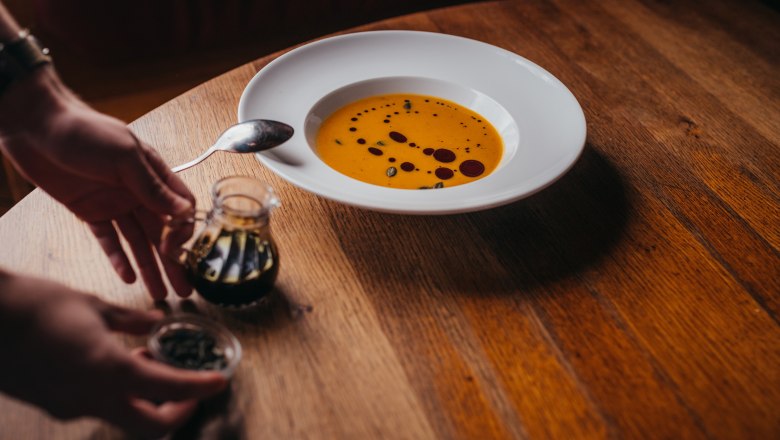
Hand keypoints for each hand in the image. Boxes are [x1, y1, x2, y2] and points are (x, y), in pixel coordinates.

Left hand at [0, 66, 193, 298]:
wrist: (36, 126)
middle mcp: (138, 192)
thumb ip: (153, 187)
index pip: (180, 209)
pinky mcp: (90, 212)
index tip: (175, 249)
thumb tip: (184, 212)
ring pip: (137, 242)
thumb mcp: (125, 156)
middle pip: (162, 232)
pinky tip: (127, 277)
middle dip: (173, 261)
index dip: (182, 231)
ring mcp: (114, 204)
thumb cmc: (85, 131)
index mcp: (154, 174)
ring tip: (159, 293)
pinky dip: (118, 258)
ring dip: (148, 267)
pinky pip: (109, 240)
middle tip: (183, 290)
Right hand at [0, 271, 227, 437]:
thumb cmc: (35, 304)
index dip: (200, 387)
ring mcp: (69, 406)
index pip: (170, 389)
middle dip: (178, 410)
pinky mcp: (53, 404)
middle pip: (151, 425)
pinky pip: (98, 407)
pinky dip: (120, 393)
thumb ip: (131, 320)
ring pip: (124, 418)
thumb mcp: (92, 305)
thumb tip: (156, 322)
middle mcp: (91, 398)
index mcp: (108, 369)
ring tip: (152, 361)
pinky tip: (117, 362)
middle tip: (192, 387)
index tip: (219, 381)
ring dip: (148, 399)